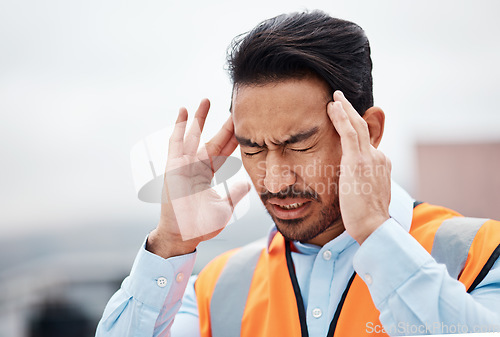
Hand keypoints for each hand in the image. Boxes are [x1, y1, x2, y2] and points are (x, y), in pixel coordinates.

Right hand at [148, 99, 250, 257]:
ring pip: (194, 136)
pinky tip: (183, 110)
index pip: (225, 151)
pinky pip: (177, 142)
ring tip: (206, 100)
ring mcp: (184, 165)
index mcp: (208, 174)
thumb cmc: (202, 225)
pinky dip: (179, 126)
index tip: (245, 124)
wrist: (184, 235)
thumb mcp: (226, 207)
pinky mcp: (174, 166)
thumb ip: (235, 193)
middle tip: (233, 107)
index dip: (234, 138)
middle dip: (223, 124)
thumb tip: (248, 184)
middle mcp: (196, 166)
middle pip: (213, 139)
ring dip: (199, 118)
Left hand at [327, 91, 390, 243]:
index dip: (355, 127)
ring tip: (334, 97)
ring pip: (357, 126)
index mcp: (380, 164)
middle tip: (340, 98)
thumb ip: (360, 181)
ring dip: (345, 109)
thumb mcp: (366, 194)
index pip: (365, 141)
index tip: (346, 119)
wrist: (374, 226)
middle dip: (351, 111)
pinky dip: (341, 117)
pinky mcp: (358, 161)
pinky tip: (333, 107)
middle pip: (363, 128)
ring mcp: (369, 158)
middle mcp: (377, 157)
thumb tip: (350, 180)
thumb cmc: (367, 217)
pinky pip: (349, 133)